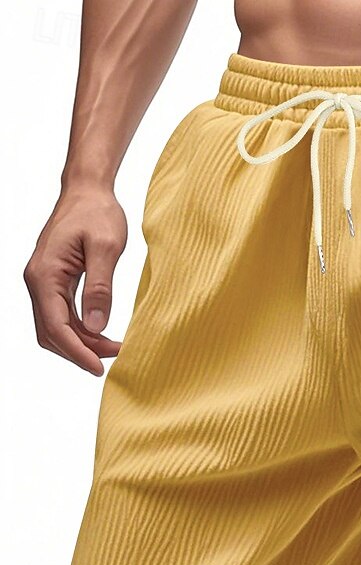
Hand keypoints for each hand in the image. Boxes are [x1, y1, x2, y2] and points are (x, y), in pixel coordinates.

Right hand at [24, 185, 126, 375]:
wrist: (88, 191)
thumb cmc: (98, 213)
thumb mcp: (106, 249)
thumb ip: (100, 288)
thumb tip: (96, 326)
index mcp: (45, 274)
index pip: (56, 325)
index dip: (78, 352)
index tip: (99, 368)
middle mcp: (37, 281)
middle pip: (51, 332)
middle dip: (80, 351)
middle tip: (114, 359)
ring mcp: (43, 282)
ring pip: (55, 327)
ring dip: (81, 343)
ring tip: (114, 347)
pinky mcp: (53, 281)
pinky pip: (61, 314)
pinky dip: (80, 330)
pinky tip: (103, 333)